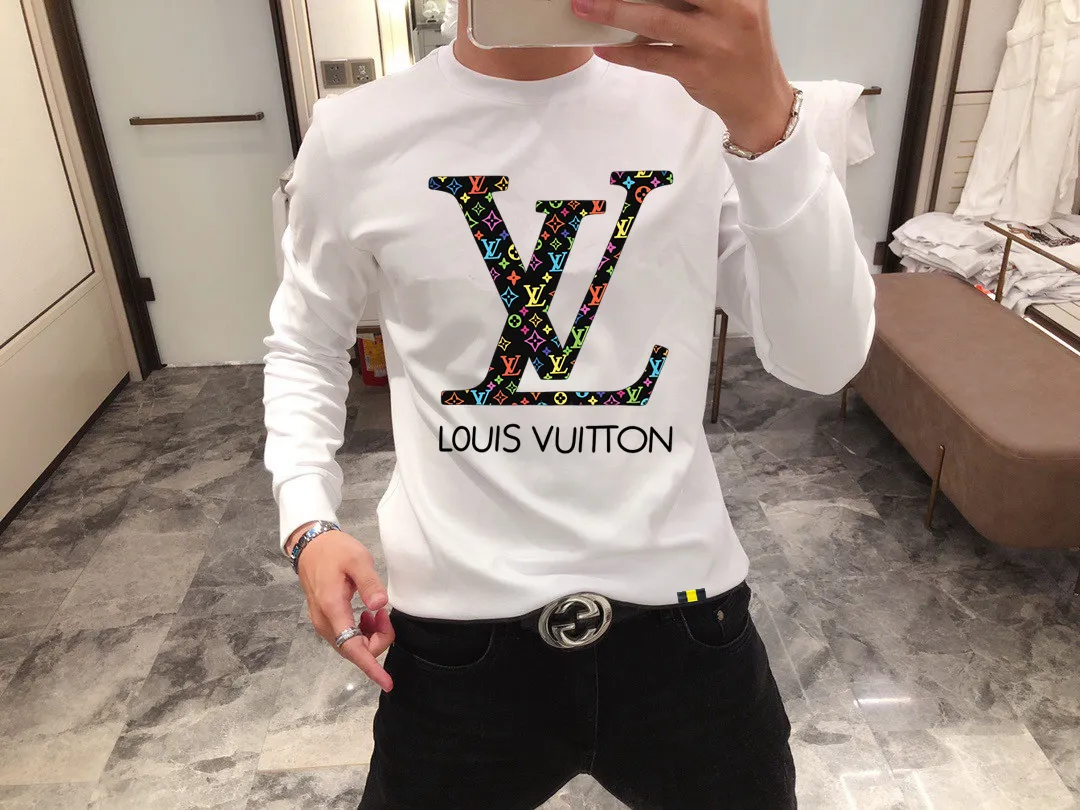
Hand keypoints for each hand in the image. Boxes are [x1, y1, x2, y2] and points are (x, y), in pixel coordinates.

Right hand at [293, 528, 394, 690]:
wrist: (311, 545)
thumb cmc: (335, 550)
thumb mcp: (357, 560)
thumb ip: (369, 583)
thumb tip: (380, 606)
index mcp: (332, 609)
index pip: (353, 648)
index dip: (371, 667)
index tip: (387, 682)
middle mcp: (324, 623)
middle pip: (355, 650)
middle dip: (377, 641)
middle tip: (385, 614)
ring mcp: (322, 623)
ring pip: (351, 646)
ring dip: (370, 637)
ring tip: (377, 613)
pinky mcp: (324, 620)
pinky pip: (346, 638)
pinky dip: (362, 633)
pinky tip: (368, 616)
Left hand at [571, 0, 794, 152]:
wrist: (758, 98)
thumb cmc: (740, 47)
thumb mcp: (735, 8)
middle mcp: (731, 10)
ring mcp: (712, 42)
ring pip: (657, 21)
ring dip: (616, 12)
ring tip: (585, 7)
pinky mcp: (696, 71)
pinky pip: (652, 59)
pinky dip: (625, 53)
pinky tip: (604, 47)